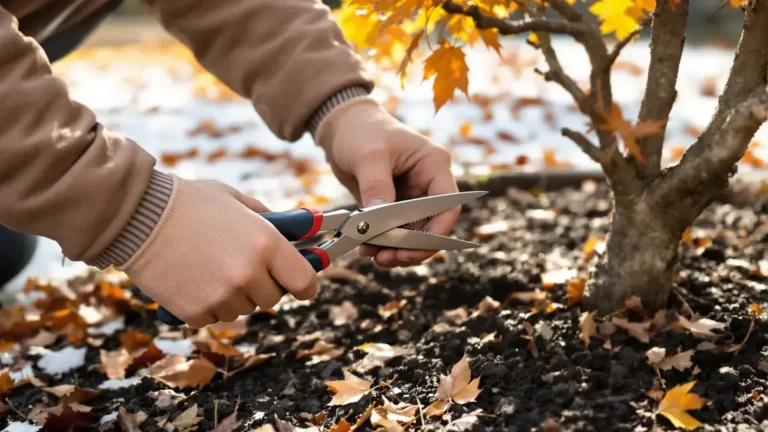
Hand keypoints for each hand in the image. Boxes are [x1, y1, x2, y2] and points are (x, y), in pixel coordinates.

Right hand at [122, 178, 317, 327]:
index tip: (300, 283)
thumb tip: (302, 227)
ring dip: (234, 295)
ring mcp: (222, 297)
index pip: (305, 282)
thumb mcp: (236, 200)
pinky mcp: (196, 313)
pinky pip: (214, 317)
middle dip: (262, 284)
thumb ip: (270, 218)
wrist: (137, 217)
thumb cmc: (189, 202)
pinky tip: (192, 279)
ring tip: (210, 267)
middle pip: (273, 298)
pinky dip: (207, 304)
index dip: (305, 284)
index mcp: (266, 244)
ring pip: (243, 309)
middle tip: (241, 265)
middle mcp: (249, 275)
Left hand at [315, 97, 459, 266]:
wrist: (342, 128)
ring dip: (395, 248)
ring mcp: (412, 197)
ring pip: (414, 234)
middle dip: (411, 246)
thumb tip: (377, 221)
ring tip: (372, 254)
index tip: (413, 248)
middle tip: (387, 258)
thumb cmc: (361, 132)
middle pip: (432, 226)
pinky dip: (383, 243)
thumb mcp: (369, 157)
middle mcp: (428, 184)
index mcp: (434, 165)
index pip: (448, 204)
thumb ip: (377, 188)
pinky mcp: (395, 207)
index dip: (437, 231)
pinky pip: (396, 232)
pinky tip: (367, 248)